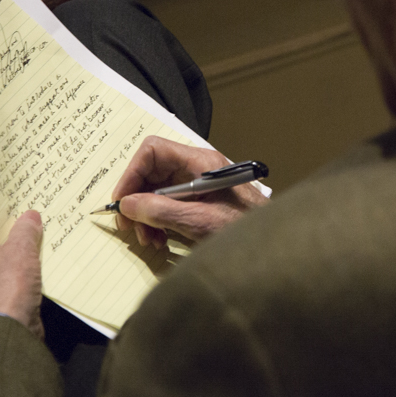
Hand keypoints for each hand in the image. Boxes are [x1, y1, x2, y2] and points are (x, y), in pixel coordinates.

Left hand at [0, 209, 44, 338]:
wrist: (7, 330)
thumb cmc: (8, 285)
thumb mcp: (23, 248)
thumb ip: (26, 228)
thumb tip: (29, 217)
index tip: (14, 198)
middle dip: (9, 228)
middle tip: (31, 215)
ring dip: (16, 250)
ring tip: (39, 237)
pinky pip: (4, 276)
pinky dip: (18, 270)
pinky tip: (37, 264)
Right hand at [111, 136, 267, 247]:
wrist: (273, 245)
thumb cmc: (245, 229)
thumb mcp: (199, 221)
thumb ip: (161, 211)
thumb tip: (128, 205)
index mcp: (199, 162)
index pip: (153, 151)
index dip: (132, 173)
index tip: (122, 201)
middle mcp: (196, 168)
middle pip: (152, 172)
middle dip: (137, 200)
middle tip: (130, 227)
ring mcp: (198, 184)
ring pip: (157, 191)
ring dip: (146, 215)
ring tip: (149, 239)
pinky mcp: (200, 201)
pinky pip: (168, 205)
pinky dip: (159, 221)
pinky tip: (160, 239)